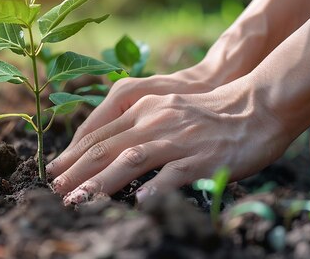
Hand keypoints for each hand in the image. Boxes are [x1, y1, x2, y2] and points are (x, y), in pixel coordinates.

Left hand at [47, 77, 287, 204]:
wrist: (255, 106)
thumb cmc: (208, 112)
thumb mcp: (167, 107)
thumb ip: (139, 123)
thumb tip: (112, 151)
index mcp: (143, 108)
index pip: (99, 133)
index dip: (73, 154)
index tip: (53, 172)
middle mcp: (154, 120)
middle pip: (106, 148)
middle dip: (77, 171)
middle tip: (56, 190)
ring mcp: (176, 138)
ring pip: (130, 160)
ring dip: (101, 183)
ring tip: (80, 200)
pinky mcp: (200, 157)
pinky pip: (173, 175)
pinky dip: (154, 189)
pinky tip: (138, 204)